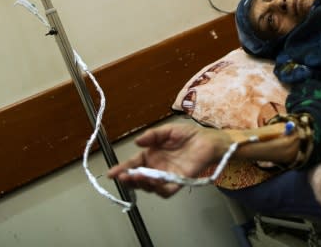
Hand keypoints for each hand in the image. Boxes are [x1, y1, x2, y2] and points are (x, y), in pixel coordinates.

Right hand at [107, 122, 228, 197]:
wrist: (209, 140)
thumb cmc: (189, 135)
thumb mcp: (168, 130)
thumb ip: (153, 135)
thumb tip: (137, 142)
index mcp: (151, 155)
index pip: (133, 164)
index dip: (122, 169)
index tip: (112, 173)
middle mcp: (156, 168)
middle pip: (138, 179)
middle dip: (129, 179)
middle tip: (124, 177)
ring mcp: (167, 176)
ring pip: (150, 186)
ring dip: (142, 183)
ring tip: (137, 176)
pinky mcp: (179, 181)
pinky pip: (166, 190)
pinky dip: (159, 189)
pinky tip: (155, 182)